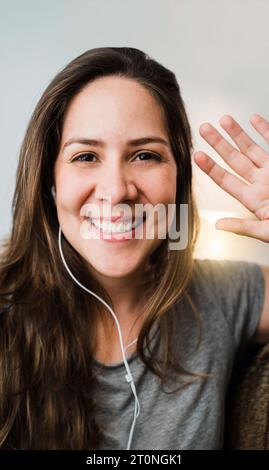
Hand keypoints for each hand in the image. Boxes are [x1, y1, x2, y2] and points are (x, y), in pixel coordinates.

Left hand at [193, 114, 268, 241]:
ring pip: (252, 149)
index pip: (226, 180)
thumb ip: (244, 227)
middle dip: (219, 144)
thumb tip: (218, 225)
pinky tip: (253, 119)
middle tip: (204, 128)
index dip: (211, 168)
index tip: (197, 155)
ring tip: (224, 119)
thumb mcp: (266, 231)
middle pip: (235, 160)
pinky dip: (265, 130)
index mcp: (252, 199)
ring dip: (238, 134)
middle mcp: (260, 183)